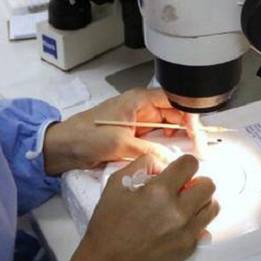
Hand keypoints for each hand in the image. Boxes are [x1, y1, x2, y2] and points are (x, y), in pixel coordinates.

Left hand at [43, 88, 188, 175]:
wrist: (62, 147)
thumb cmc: (86, 137)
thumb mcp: (119, 143)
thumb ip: (148, 150)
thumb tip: (171, 160)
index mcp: (140, 100)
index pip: (175, 101)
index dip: (190, 116)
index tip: (196, 135)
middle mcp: (143, 108)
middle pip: (175, 114)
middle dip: (188, 129)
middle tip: (198, 149)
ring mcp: (139, 122)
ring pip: (169, 127)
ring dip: (179, 139)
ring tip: (189, 154)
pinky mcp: (135, 136)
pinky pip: (158, 139)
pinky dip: (167, 146)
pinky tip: (172, 157)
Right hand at [70, 155, 219, 260]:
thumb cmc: (108, 228)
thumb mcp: (116, 185)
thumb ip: (142, 165)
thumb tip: (162, 163)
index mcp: (159, 192)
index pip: (190, 164)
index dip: (185, 163)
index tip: (181, 169)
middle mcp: (176, 212)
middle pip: (208, 185)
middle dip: (196, 181)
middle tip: (184, 187)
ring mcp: (185, 232)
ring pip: (212, 207)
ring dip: (200, 201)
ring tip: (184, 204)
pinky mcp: (187, 248)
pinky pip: (204, 228)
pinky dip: (195, 222)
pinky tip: (179, 222)